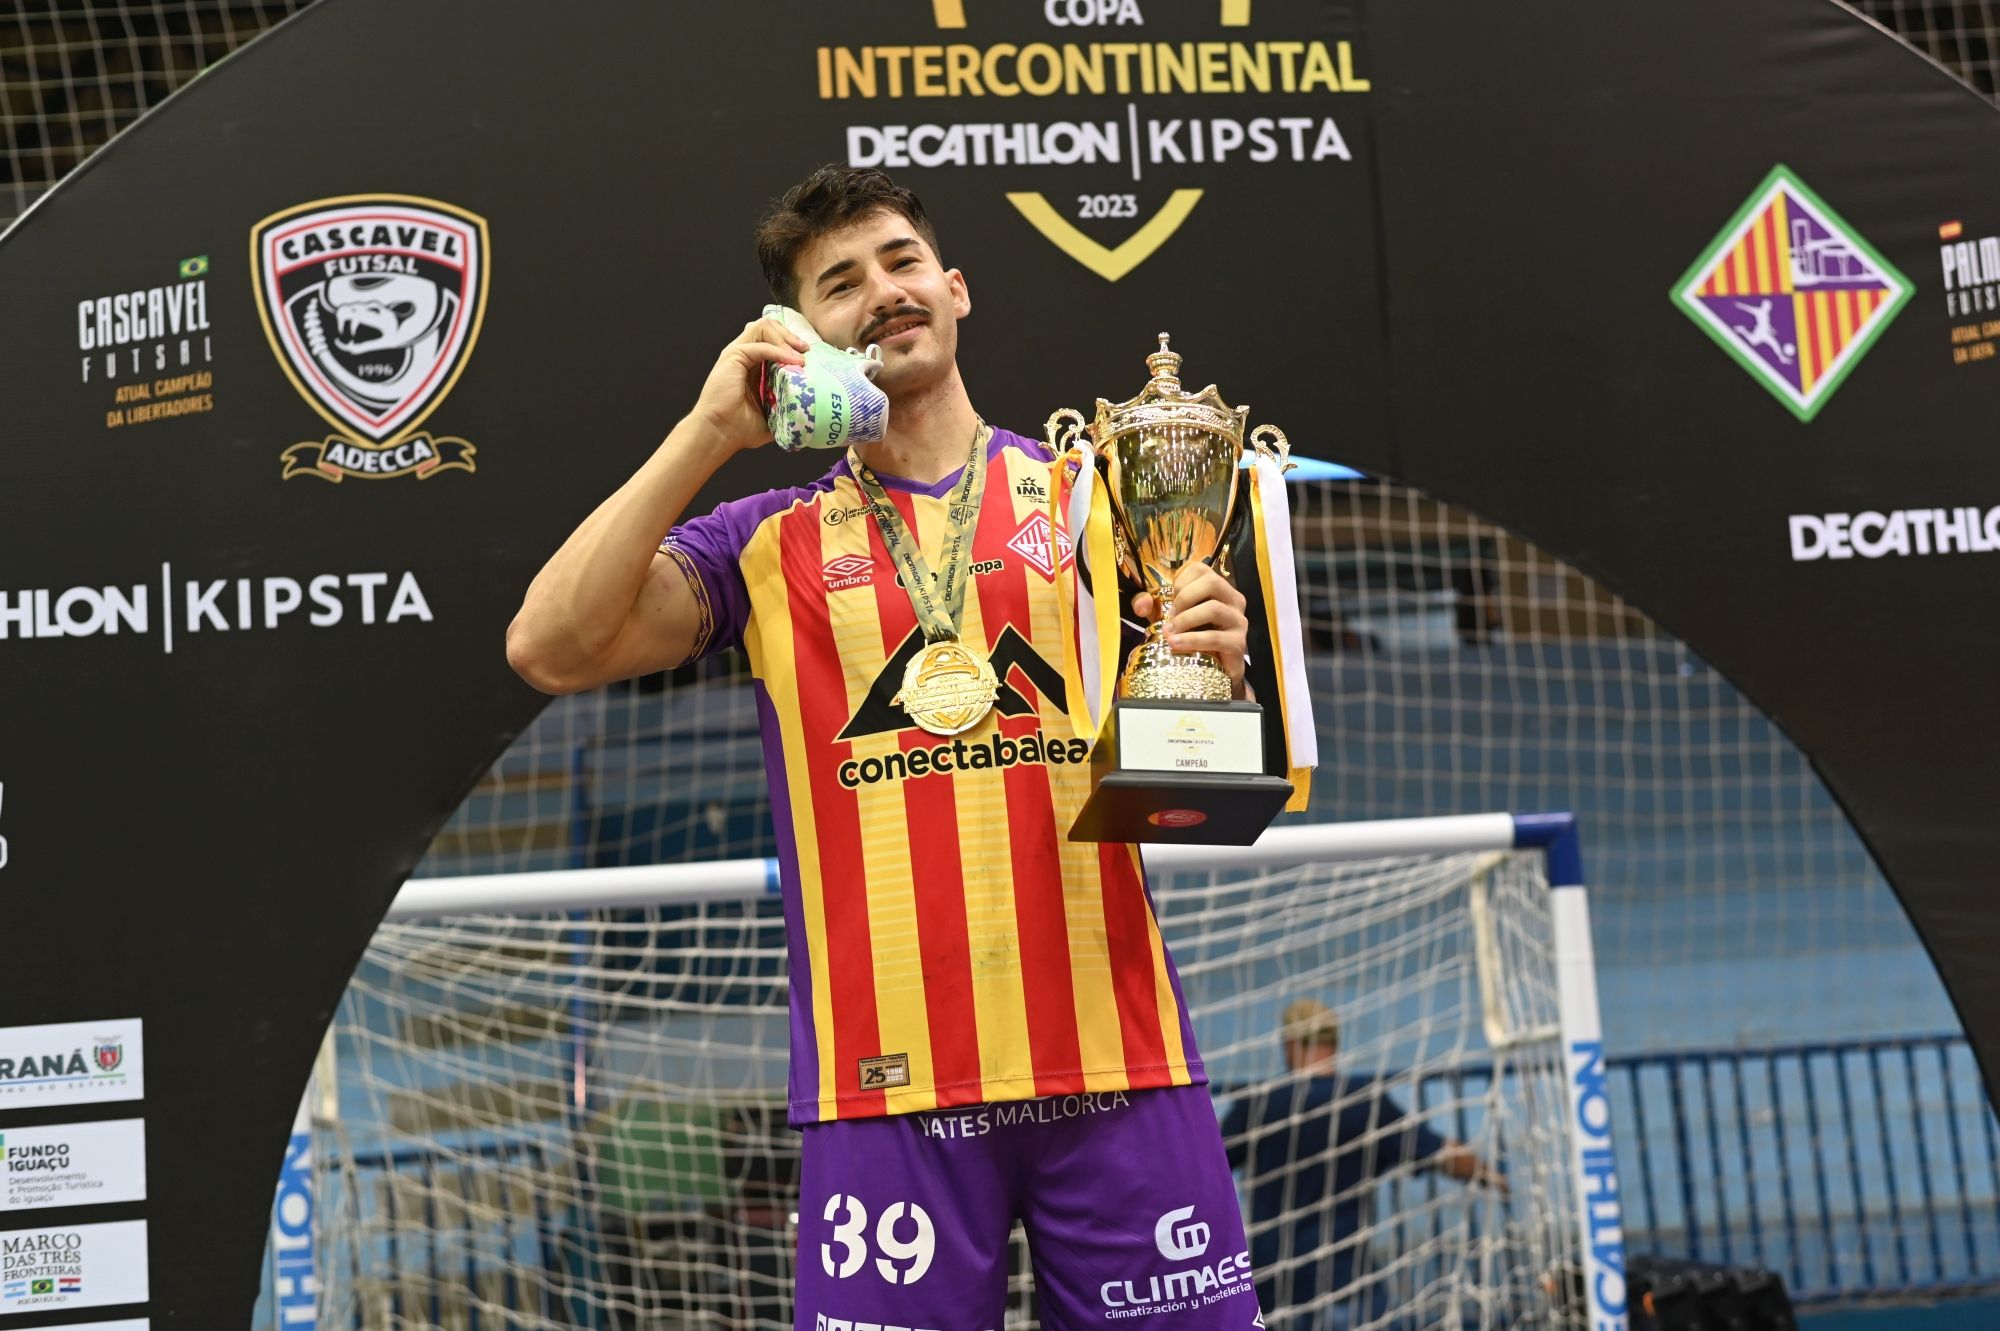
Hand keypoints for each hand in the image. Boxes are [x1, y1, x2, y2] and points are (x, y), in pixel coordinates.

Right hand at [685, 317, 809, 453]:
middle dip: (790, 335)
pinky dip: (779, 351)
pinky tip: (792, 361)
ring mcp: (737, 354)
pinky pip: (760, 345)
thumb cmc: (739, 429)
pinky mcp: (734, 357)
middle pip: (768, 327)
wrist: (719, 434)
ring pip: (763, 327)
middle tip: (806, 350)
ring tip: (800, 354)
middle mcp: (743, 355)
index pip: (772, 339)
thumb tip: (807, 411)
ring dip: (785, 338)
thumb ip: (785, 406)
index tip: (807, 356)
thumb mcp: (771, 414)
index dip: (790, 343)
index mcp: (752, 365)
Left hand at [1132, 560, 1247, 691]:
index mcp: (1218, 588)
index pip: (1200, 568)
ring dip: (1185, 620)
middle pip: (1212, 582)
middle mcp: (1233, 599)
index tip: (1170, 599)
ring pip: (1213, 608)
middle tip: (1170, 616)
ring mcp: (1238, 620)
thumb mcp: (1170, 618)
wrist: (1217, 670)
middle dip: (1185, 597)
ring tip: (1169, 633)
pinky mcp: (1238, 643)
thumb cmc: (1194, 638)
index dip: (1180, 581)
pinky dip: (1192, 640)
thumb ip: (1152, 607)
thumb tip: (1140, 605)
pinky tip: (1175, 644)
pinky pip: (1215, 637)